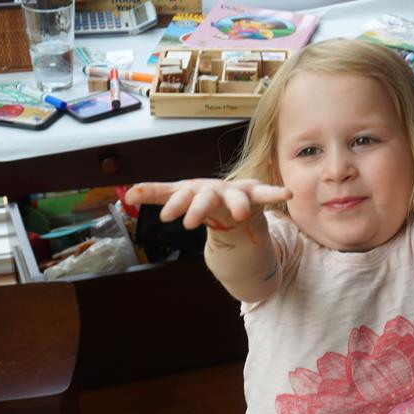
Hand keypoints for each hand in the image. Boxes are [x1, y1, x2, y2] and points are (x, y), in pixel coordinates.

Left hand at [125, 178, 291, 231]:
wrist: (231, 199)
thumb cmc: (202, 197)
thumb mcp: (179, 195)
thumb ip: (156, 194)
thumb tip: (126, 195)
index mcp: (195, 190)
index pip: (182, 196)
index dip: (175, 204)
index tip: (165, 217)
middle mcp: (215, 189)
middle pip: (207, 197)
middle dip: (199, 208)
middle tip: (190, 224)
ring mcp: (236, 192)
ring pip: (237, 197)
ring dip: (239, 203)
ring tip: (240, 213)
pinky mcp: (255, 196)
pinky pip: (266, 195)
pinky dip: (275, 193)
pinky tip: (287, 194)